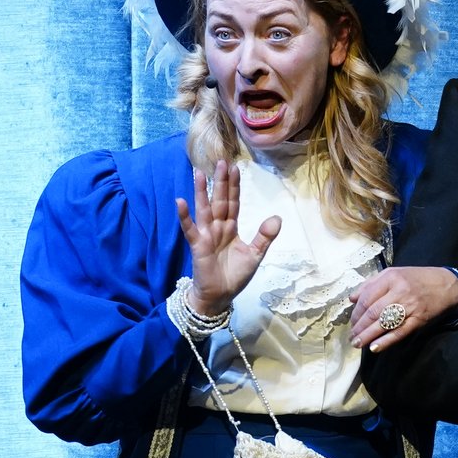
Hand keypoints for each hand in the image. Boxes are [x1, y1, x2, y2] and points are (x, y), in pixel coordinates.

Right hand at [173, 160, 279, 316]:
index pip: (233, 202)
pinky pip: (190, 229)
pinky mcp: (198, 246)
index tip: (235, 168)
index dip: (234, 186)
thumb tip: (277, 218)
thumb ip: (264, 236)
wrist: (220, 296)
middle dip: (220, 182)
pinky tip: (180, 201)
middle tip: (221, 161)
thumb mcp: (255, 255)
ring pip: (204, 209)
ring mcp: (206, 235)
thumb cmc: (235, 275)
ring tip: (198, 172)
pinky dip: (184, 216)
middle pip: (220, 200)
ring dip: (201, 191)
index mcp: (231, 227)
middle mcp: (218, 227)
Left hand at [350, 266, 457, 350]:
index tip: (352, 323)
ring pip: (384, 323)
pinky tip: (375, 347)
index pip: (367, 298)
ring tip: (357, 344)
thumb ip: (371, 284)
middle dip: (359, 327)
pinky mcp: (418, 320)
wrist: (446, 285)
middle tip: (352, 337)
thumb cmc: (417, 279)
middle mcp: (399, 291)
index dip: (356, 313)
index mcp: (391, 277)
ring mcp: (410, 306)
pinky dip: (386, 341)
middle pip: (373, 312)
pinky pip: (399, 332)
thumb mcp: (393, 273)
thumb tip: (351, 298)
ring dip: (368, 336)